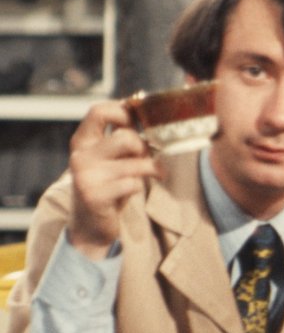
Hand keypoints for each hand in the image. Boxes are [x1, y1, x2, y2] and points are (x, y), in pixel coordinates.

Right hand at [67, 101, 158, 258]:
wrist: (90, 226)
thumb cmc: (108, 186)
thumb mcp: (111, 158)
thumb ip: (122, 137)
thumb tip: (142, 106)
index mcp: (83, 141)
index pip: (99, 111)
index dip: (124, 111)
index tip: (139, 123)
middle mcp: (80, 155)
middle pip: (126, 137)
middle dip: (145, 147)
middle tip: (148, 158)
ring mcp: (86, 176)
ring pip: (135, 162)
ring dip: (151, 168)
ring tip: (153, 173)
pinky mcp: (94, 196)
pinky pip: (133, 183)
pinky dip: (139, 187)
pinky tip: (133, 191)